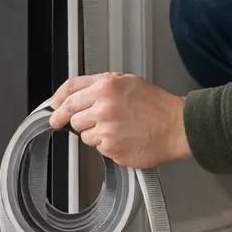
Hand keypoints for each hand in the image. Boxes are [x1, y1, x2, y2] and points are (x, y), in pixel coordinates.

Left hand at [47, 72, 190, 168]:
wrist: (177, 127)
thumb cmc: (156, 105)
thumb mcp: (127, 82)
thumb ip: (99, 85)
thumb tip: (74, 95)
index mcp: (105, 87)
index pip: (69, 92)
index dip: (58, 101)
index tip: (54, 108)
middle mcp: (102, 107)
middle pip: (71, 115)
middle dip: (74, 119)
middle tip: (79, 122)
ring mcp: (106, 130)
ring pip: (83, 134)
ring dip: (93, 133)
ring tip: (116, 127)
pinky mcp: (111, 149)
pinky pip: (98, 148)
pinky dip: (107, 145)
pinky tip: (123, 138)